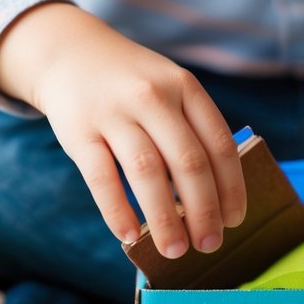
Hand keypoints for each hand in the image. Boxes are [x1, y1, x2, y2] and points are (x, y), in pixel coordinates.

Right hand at [0, 3, 246, 258]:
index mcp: (184, 87)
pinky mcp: (79, 131)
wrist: (69, 52)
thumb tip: (213, 198)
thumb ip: (191, 131)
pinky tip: (130, 237)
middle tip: (209, 245)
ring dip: (165, 219)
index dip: (231, 188)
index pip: (219, 145)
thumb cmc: (131, 84)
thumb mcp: (169, 89)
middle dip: (204, 211)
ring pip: (147, 173)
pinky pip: (102, 178)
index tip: (234, 221)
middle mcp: (153, 97)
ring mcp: (114, 112)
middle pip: (188, 162)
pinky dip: (118, 211)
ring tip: (175, 250)